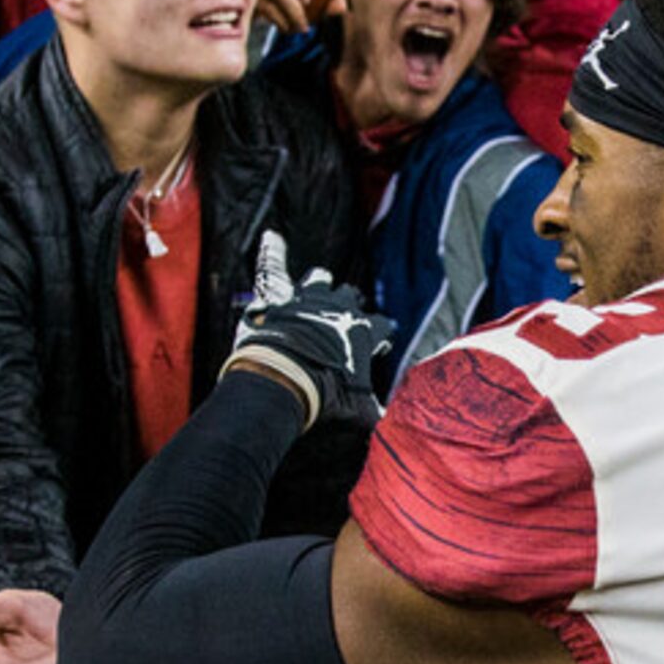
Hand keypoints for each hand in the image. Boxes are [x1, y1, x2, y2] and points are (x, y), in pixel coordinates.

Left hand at [224, 231, 393, 427]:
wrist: (285, 380)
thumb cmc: (325, 396)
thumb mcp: (358, 410)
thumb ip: (376, 412)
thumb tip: (391, 426)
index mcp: (363, 331)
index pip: (382, 325)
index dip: (378, 336)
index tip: (375, 346)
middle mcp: (339, 306)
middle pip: (351, 296)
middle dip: (348, 306)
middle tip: (339, 322)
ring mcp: (308, 296)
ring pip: (320, 278)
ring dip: (319, 285)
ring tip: (314, 293)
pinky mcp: (278, 292)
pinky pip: (274, 263)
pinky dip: (273, 251)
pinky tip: (271, 237)